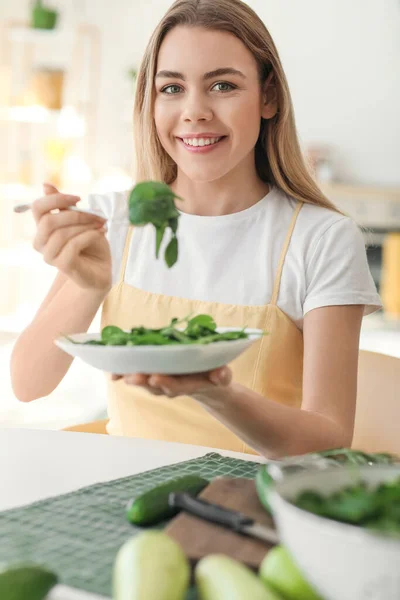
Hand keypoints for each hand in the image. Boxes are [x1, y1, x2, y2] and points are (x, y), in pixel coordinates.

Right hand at [32, 183, 111, 291]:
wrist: (101, 269)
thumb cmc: (90, 244)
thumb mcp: (79, 221)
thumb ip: (64, 207)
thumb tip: (46, 185)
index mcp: (42, 229)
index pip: (37, 208)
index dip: (56, 199)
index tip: (78, 198)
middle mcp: (41, 243)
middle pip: (48, 221)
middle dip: (75, 215)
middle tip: (97, 215)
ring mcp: (50, 256)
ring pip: (61, 234)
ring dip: (85, 226)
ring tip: (101, 225)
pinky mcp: (62, 266)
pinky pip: (73, 245)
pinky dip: (89, 235)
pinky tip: (100, 233)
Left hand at [111, 366, 232, 397]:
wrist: (206, 383)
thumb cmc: (214, 376)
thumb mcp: (222, 376)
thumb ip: (222, 376)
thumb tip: (221, 374)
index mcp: (187, 385)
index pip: (175, 386)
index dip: (166, 383)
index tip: (156, 378)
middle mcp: (170, 386)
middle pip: (154, 386)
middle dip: (143, 382)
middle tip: (132, 376)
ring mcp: (159, 382)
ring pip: (143, 381)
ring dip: (129, 377)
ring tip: (117, 372)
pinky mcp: (151, 374)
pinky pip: (136, 374)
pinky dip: (123, 371)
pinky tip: (110, 367)